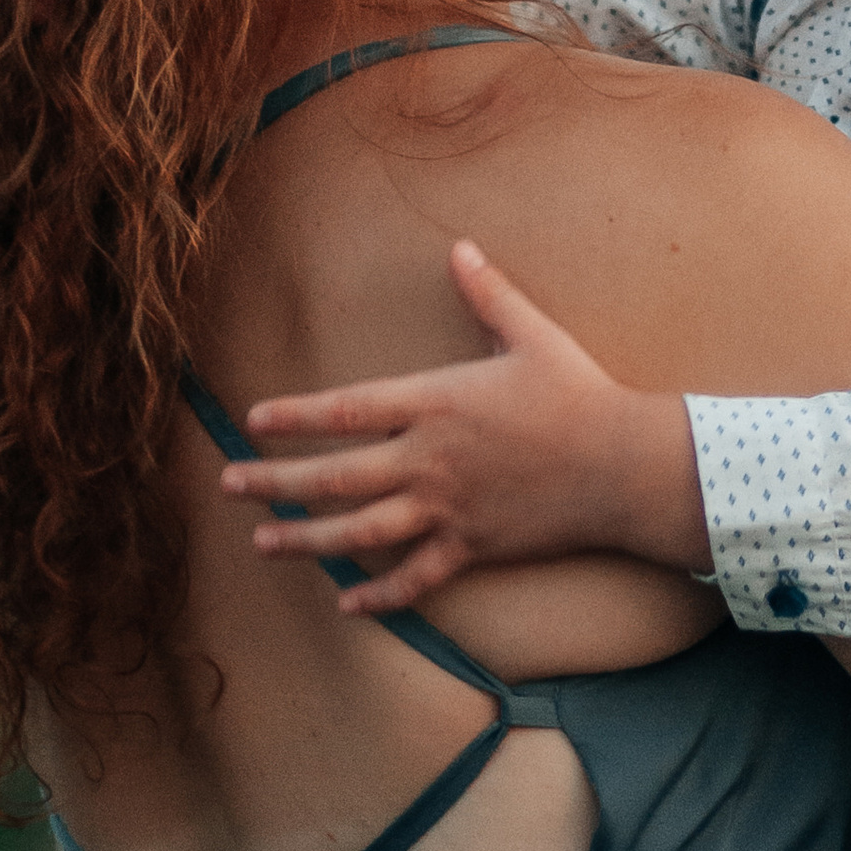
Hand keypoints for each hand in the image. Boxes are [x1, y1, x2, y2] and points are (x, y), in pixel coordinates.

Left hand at [222, 241, 709, 611]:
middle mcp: (429, 459)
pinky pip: (415, 577)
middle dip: (274, 480)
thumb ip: (488, 294)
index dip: (294, 416)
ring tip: (261, 542)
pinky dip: (379, 594)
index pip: (345, 409)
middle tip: (228, 483)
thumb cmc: (577, 394)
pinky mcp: (471, 546)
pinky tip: (347, 604)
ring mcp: (446, 508)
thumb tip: (461, 247)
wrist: (622, 465)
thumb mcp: (531, 335)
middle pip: (335, 474)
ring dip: (304, 539)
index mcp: (435, 402)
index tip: (252, 420)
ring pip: (359, 530)